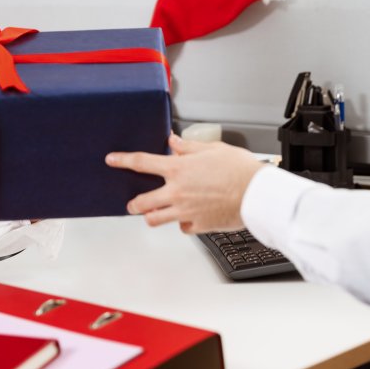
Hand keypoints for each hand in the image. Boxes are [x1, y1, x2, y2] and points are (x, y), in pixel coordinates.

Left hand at [106, 134, 262, 233]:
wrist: (257, 194)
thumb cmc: (240, 170)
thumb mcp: (213, 149)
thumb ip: (188, 147)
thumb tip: (174, 141)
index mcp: (178, 169)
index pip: (142, 162)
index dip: (123, 160)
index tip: (112, 160)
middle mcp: (177, 192)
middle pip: (141, 201)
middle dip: (133, 203)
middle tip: (133, 203)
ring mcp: (185, 211)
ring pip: (155, 219)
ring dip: (152, 215)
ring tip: (155, 212)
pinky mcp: (198, 225)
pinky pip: (182, 227)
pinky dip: (182, 223)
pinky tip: (187, 217)